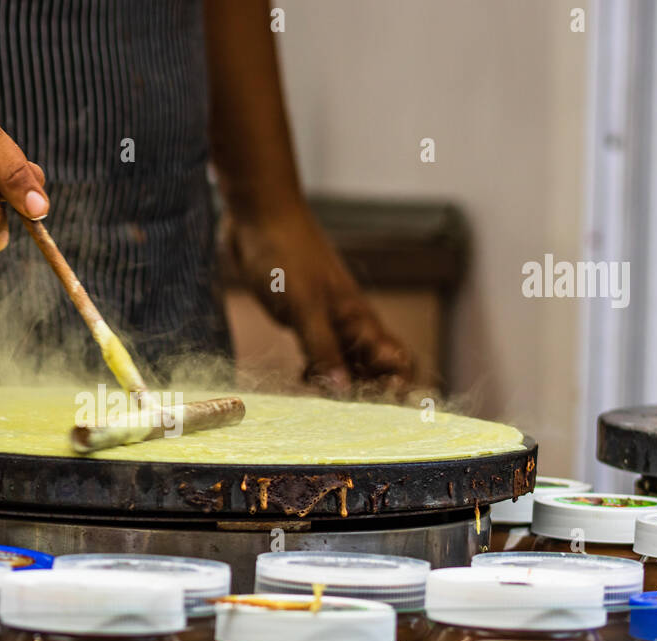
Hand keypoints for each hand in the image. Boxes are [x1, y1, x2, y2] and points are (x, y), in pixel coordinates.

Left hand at [226, 207, 413, 392]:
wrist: (258, 214)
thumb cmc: (285, 252)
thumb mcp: (304, 307)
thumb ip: (323, 349)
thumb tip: (344, 392)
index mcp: (360, 319)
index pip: (398, 360)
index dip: (398, 386)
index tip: (380, 408)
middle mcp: (350, 323)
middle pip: (375, 369)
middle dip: (366, 393)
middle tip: (341, 410)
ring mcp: (327, 320)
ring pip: (347, 363)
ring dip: (338, 384)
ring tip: (318, 395)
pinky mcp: (304, 317)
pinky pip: (320, 352)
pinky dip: (316, 370)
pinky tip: (302, 376)